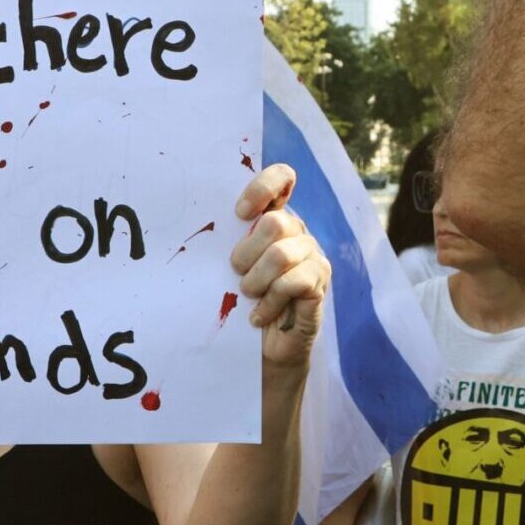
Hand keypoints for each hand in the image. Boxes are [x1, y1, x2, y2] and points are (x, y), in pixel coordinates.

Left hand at [229, 164, 326, 370]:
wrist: (264, 347)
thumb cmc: (242, 301)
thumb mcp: (232, 265)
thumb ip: (230, 240)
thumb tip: (205, 223)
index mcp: (275, 217)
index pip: (282, 177)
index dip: (262, 189)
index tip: (239, 213)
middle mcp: (298, 231)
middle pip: (275, 222)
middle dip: (246, 253)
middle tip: (236, 273)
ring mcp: (313, 256)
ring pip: (281, 255)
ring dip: (255, 281)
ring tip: (248, 295)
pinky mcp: (319, 282)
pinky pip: (293, 283)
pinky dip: (269, 302)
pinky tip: (258, 316)